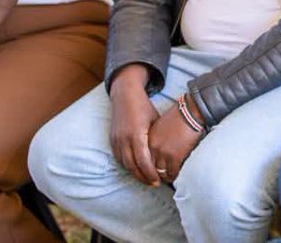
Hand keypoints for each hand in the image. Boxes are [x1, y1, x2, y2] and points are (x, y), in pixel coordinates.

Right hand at [109, 66, 161, 186]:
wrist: (125, 96)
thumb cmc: (144, 107)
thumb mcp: (155, 120)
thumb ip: (158, 138)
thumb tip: (168, 154)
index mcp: (137, 134)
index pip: (143, 161)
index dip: (150, 173)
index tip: (158, 181)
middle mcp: (124, 139)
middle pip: (133, 166)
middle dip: (143, 177)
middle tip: (154, 184)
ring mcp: (116, 140)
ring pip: (125, 164)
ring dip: (135, 174)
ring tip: (146, 179)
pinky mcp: (112, 140)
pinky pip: (119, 158)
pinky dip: (127, 166)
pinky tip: (136, 169)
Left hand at [147, 98, 203, 183]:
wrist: (190, 112)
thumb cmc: (178, 116)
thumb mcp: (159, 126)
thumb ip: (154, 139)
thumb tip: (156, 150)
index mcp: (147, 140)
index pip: (142, 159)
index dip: (146, 167)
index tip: (150, 171)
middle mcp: (152, 148)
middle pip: (149, 168)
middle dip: (153, 175)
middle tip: (157, 179)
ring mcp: (163, 153)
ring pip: (160, 173)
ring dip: (164, 177)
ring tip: (168, 178)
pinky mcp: (175, 157)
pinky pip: (172, 173)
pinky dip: (174, 176)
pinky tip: (176, 175)